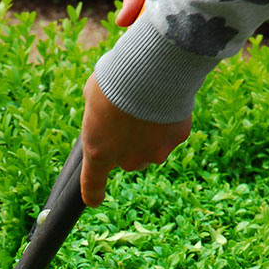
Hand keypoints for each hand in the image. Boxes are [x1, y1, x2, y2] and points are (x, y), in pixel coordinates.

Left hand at [80, 74, 190, 207]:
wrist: (150, 68)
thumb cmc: (115, 78)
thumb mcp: (93, 92)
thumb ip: (97, 110)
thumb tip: (104, 108)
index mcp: (98, 150)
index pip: (92, 183)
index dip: (92, 193)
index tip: (93, 200)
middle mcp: (127, 159)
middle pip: (128, 159)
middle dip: (129, 143)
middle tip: (129, 115)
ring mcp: (154, 152)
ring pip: (152, 147)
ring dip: (150, 131)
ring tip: (148, 102)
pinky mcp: (176, 139)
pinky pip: (172, 132)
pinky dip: (169, 119)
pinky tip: (166, 99)